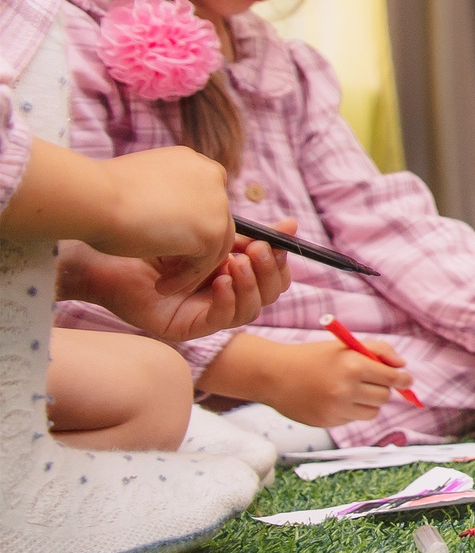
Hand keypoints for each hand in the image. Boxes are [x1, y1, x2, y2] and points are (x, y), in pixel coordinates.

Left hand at [58, 229, 292, 341]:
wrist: (105, 249)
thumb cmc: (149, 235)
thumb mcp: (207, 232)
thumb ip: (245, 234)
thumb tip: (293, 224)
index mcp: (230, 271)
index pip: (271, 274)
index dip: (279, 259)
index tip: (277, 238)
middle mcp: (222, 295)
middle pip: (270, 293)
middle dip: (268, 271)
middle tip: (257, 250)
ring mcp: (205, 313)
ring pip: (252, 309)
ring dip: (250, 284)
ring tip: (236, 261)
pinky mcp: (186, 328)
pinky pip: (222, 321)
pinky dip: (227, 300)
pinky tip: (219, 280)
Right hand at [94, 147, 236, 293]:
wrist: (91, 198)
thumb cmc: (98, 193)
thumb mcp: (140, 183)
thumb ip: (163, 194)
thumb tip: (166, 214)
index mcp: (193, 161)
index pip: (204, 199)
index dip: (189, 224)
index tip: (167, 242)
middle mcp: (212, 177)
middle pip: (214, 220)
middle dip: (193, 247)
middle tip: (167, 267)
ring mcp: (217, 203)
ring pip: (214, 244)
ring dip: (189, 267)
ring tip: (163, 283)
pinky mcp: (212, 230)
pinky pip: (204, 263)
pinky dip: (185, 278)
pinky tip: (161, 287)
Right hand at [257, 334, 406, 427]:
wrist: (274, 375)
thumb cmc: (314, 357)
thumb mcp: (346, 345)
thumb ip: (379, 350)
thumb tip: (403, 366)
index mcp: (353, 365)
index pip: (392, 378)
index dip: (404, 380)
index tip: (406, 380)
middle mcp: (346, 389)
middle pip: (385, 397)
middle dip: (384, 389)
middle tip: (372, 381)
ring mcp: (336, 408)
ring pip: (372, 412)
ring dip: (369, 402)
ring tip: (352, 390)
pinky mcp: (328, 422)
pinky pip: (353, 419)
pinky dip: (351, 410)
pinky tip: (333, 399)